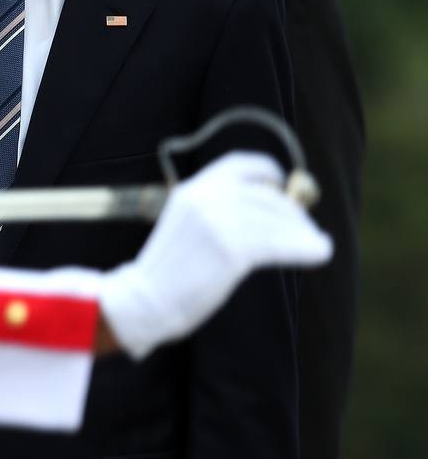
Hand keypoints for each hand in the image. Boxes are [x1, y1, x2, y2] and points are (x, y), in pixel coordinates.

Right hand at [97, 151, 331, 359]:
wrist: (144, 298)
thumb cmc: (169, 270)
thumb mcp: (186, 224)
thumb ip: (216, 210)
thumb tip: (268, 210)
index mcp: (191, 189)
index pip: (239, 164)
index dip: (268, 171)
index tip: (284, 185)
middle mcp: (204, 198)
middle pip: (265, 196)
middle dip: (293, 212)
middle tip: (308, 229)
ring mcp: (217, 222)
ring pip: (277, 221)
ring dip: (304, 233)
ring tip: (318, 245)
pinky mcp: (230, 250)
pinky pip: (279, 244)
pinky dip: (305, 248)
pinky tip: (319, 253)